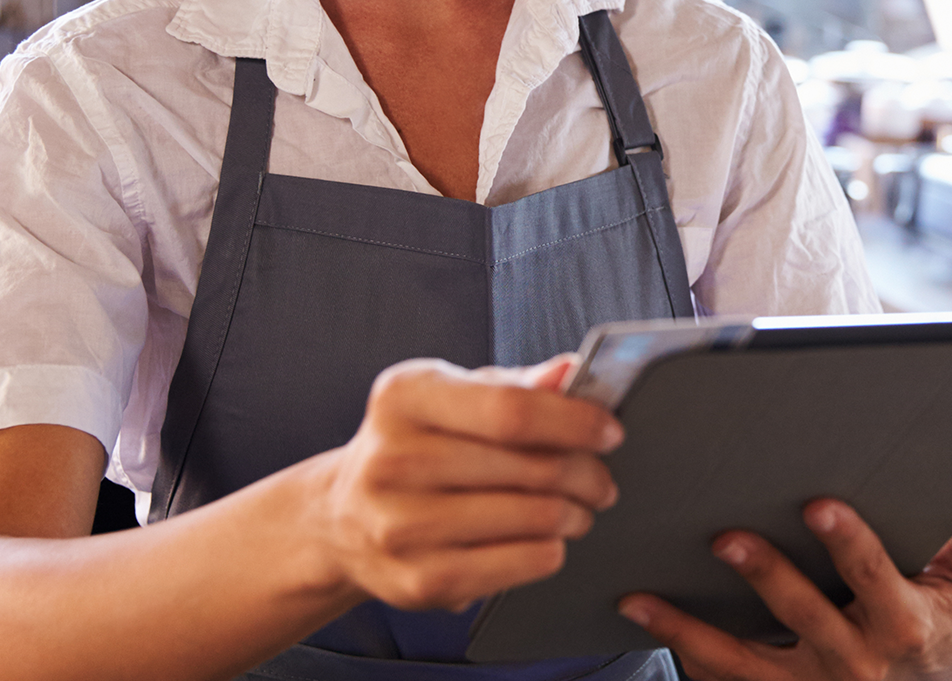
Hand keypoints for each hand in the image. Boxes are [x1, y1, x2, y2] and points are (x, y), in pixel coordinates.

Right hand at [311, 354, 622, 611]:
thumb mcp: (455, 397)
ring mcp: (400, 525)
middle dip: (586, 474)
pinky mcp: (417, 580)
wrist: (342, 516)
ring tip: (577, 510)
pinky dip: (549, 552)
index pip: (511, 409)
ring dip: (574, 515)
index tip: (609, 432)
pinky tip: (547, 540)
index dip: (575, 422)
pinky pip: (517, 565)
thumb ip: (517, 385)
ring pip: (532, 519)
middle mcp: (392, 459)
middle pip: (530, 467)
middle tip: (601, 480)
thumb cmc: (417, 445)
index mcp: (404, 397)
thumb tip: (571, 371)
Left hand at [618, 491, 951, 680]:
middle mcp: (854, 663)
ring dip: (689, 631)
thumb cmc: (947, 635)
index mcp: (902, 625)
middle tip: (725, 538)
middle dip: (764, 577)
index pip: (872, 579)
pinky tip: (644, 624)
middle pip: (803, 617)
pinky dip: (683, 657)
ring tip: (643, 598)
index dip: (848, 543)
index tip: (818, 507)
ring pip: (742, 663)